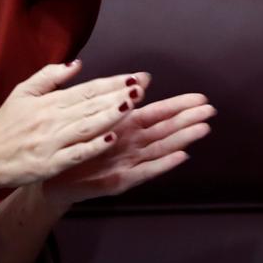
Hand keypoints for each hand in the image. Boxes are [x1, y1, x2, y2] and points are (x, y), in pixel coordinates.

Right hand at [0, 61, 148, 189]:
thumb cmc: (5, 125)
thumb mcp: (23, 92)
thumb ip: (50, 76)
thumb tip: (77, 63)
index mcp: (49, 102)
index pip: (87, 89)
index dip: (112, 83)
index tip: (135, 77)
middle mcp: (52, 119)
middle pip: (91, 105)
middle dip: (118, 95)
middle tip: (142, 86)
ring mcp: (51, 142)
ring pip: (86, 126)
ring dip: (110, 115)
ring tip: (132, 105)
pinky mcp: (48, 164)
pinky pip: (75, 154)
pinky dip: (93, 146)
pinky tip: (111, 138)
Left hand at [42, 89, 215, 206]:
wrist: (51, 178)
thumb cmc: (73, 147)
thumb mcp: (90, 116)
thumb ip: (114, 101)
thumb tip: (139, 81)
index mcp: (125, 127)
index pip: (157, 113)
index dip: (179, 105)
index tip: (201, 97)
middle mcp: (132, 145)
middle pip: (165, 130)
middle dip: (188, 120)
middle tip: (210, 110)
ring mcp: (128, 163)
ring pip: (160, 149)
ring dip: (182, 139)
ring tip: (203, 129)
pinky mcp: (119, 181)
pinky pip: (144, 171)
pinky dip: (163, 164)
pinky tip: (181, 157)